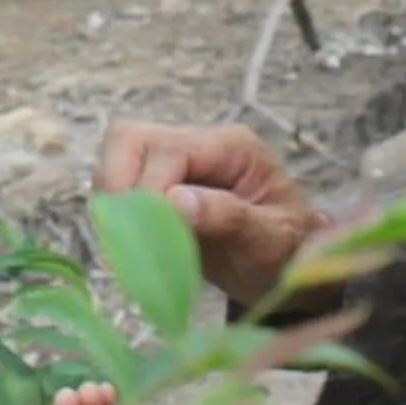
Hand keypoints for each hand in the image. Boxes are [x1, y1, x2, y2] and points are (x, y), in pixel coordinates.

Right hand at [96, 120, 326, 310]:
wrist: (291, 266)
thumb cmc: (290, 251)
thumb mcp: (271, 240)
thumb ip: (229, 217)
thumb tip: (176, 202)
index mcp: (232, 148)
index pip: (167, 150)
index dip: (149, 191)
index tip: (152, 238)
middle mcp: (200, 144)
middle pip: (130, 138)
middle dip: (118, 187)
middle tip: (127, 238)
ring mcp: (177, 161)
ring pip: (117, 156)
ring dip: (114, 200)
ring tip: (131, 244)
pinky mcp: (160, 182)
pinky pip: (119, 182)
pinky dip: (116, 211)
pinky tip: (135, 244)